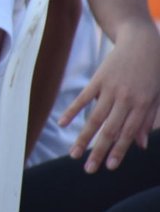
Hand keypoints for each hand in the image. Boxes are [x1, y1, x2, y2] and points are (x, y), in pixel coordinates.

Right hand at [62, 27, 159, 171]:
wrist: (142, 41)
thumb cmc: (153, 70)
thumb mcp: (156, 96)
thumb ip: (147, 120)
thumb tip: (141, 146)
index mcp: (143, 105)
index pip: (128, 134)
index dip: (118, 152)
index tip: (109, 167)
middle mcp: (127, 99)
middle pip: (109, 130)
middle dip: (99, 152)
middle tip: (89, 170)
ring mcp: (111, 89)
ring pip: (95, 119)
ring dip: (84, 138)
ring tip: (74, 154)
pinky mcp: (99, 79)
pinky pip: (83, 98)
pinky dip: (72, 111)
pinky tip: (62, 124)